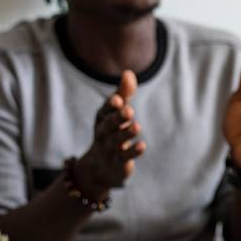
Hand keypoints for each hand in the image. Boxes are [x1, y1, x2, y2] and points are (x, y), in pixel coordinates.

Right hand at [75, 71, 145, 198]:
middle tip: (129, 110)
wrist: (99, 167)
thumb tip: (128, 72)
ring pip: (116, 141)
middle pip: (109, 125)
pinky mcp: (118, 163)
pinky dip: (133, 152)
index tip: (119, 99)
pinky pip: (124, 157)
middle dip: (117, 118)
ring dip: (126, 133)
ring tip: (137, 126)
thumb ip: (124, 93)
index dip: (111, 105)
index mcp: (102, 119)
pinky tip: (142, 146)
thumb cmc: (111, 131)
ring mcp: (110, 149)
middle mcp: (103, 133)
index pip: (105, 110)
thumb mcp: (115, 112)